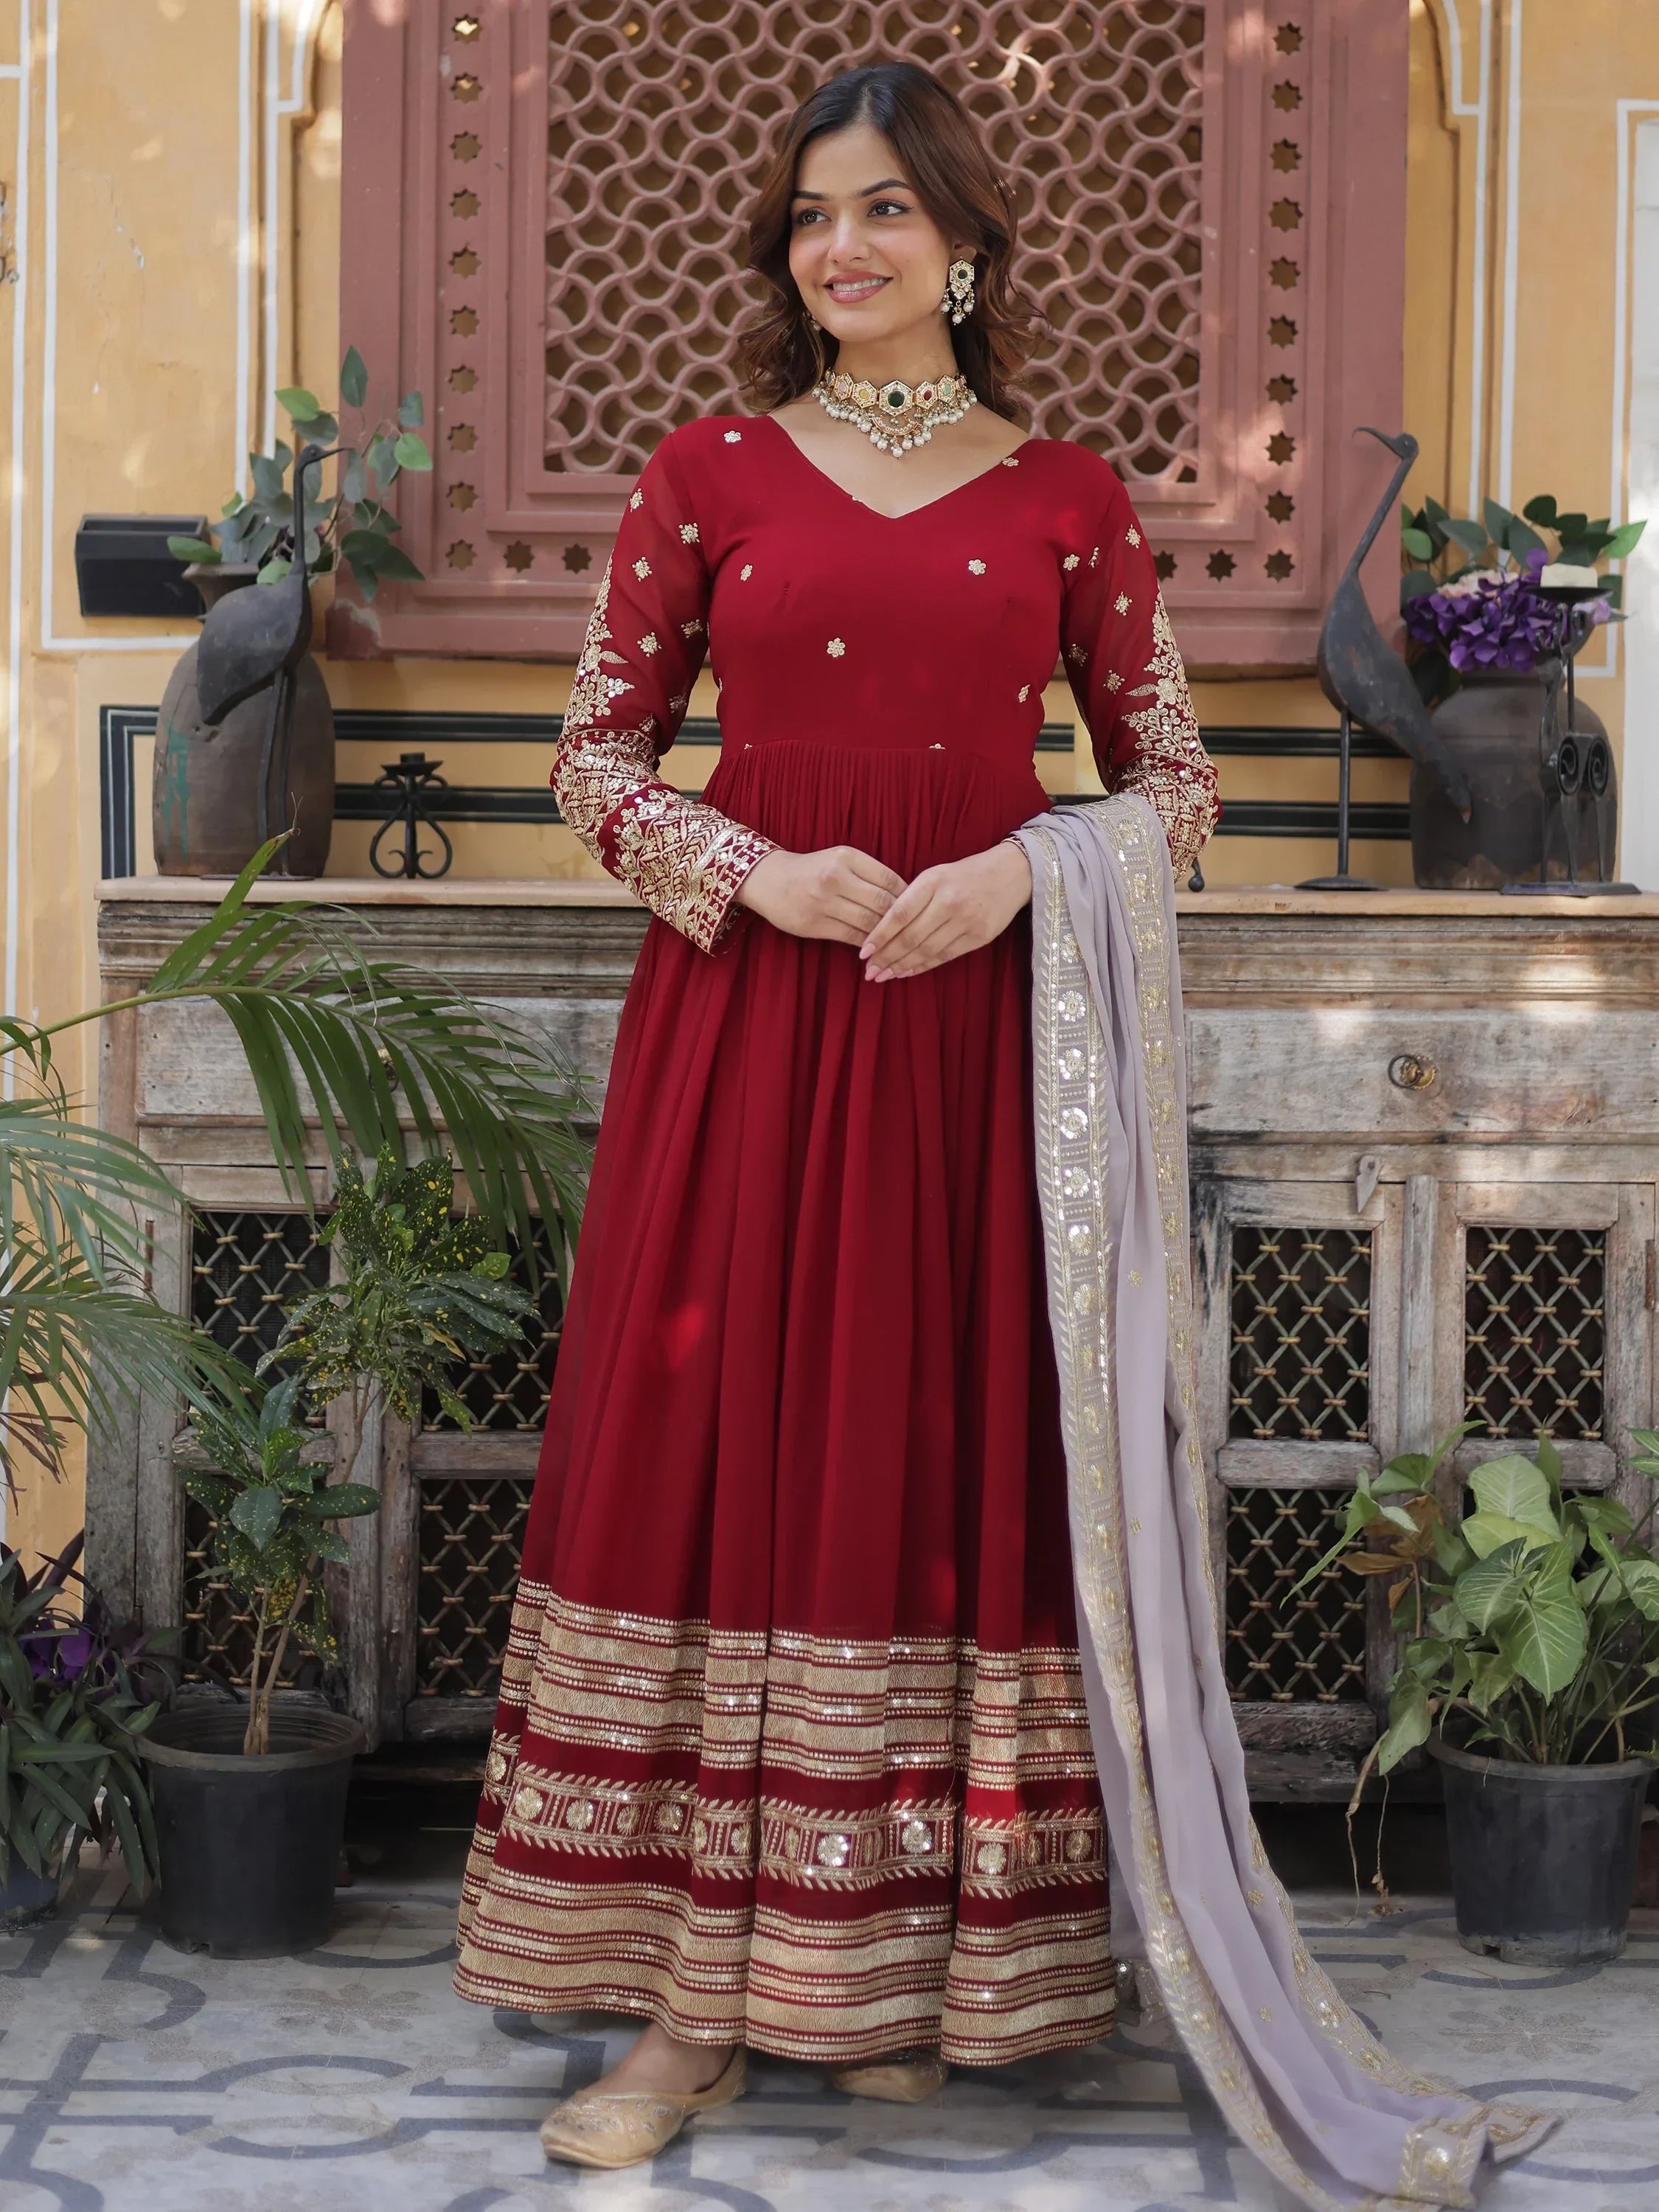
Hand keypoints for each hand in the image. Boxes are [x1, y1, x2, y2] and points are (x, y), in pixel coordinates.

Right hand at [737, 844, 906, 944]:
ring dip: (886, 935)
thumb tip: (904, 897)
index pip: (889, 879)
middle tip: (913, 929)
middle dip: (900, 919)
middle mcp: (835, 877)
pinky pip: (851, 937)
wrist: (768, 879)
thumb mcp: (840, 859)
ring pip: (868, 923)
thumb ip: (868, 874)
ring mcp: (822, 902)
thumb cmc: (812, 869)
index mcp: (846, 857)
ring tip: (897, 941)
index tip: (916, 907)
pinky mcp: (813, 924)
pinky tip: (876, 947)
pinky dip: (867, 944)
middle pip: (882, 903)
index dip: (907, 896)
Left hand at [860, 842, 1031, 981]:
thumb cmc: (964, 875)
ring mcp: (966, 920)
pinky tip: (907, 971)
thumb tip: (883, 931)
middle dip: (887, 957)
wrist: (1010, 874)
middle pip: (911, 937)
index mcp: (933, 882)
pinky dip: (924, 966)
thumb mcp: (935, 875)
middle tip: (870, 972)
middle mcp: (949, 901)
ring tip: (885, 975)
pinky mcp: (979, 937)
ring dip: (903, 965)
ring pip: (927, 950)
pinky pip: (945, 956)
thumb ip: (912, 899)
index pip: (900, 913)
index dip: (880, 935)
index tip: (863, 952)